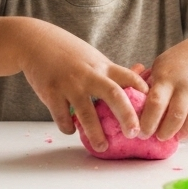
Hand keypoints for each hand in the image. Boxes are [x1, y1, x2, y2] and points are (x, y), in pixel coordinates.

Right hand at [18, 21, 147, 151]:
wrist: (35, 41)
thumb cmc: (69, 52)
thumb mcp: (93, 57)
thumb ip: (110, 72)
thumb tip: (137, 82)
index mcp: (102, 66)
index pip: (128, 77)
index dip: (142, 90)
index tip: (152, 104)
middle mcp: (89, 75)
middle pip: (113, 95)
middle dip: (126, 115)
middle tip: (135, 133)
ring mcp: (69, 85)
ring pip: (86, 113)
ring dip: (96, 133)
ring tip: (103, 147)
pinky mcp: (51, 93)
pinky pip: (62, 117)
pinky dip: (68, 127)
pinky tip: (71, 129)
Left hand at [137, 33, 187, 141]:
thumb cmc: (179, 61)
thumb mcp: (160, 65)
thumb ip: (148, 83)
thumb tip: (130, 102)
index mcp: (165, 76)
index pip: (154, 101)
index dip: (146, 120)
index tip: (137, 131)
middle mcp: (181, 84)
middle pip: (170, 114)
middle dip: (158, 130)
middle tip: (147, 137)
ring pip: (184, 120)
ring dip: (172, 133)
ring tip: (163, 137)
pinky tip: (180, 135)